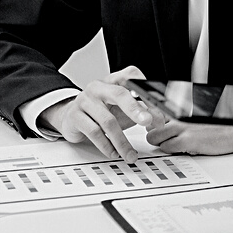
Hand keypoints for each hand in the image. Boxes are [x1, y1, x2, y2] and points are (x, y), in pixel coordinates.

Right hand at [39, 67, 163, 159]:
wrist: (72, 116)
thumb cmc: (102, 111)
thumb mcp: (123, 108)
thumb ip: (141, 110)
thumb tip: (160, 120)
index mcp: (113, 80)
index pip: (132, 77)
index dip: (146, 91)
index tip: (157, 106)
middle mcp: (98, 87)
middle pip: (119, 94)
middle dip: (136, 109)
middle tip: (148, 122)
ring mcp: (85, 100)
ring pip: (108, 121)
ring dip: (122, 141)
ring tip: (130, 155)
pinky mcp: (75, 116)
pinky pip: (94, 132)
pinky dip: (107, 146)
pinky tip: (114, 153)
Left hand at [145, 121, 232, 155]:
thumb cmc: (218, 127)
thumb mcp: (195, 120)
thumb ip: (180, 121)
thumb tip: (164, 126)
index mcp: (181, 111)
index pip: (154, 113)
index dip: (153, 125)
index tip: (156, 128)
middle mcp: (179, 117)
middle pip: (150, 127)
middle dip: (155, 137)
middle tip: (165, 141)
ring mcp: (182, 128)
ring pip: (154, 138)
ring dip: (162, 145)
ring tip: (175, 146)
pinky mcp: (188, 140)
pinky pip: (167, 148)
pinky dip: (171, 151)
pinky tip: (182, 150)